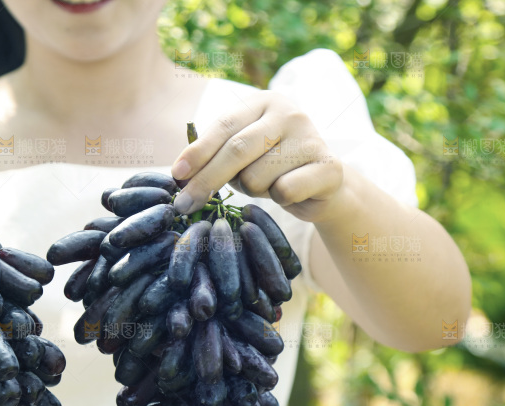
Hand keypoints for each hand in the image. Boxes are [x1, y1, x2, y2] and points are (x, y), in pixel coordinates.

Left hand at [170, 91, 344, 223]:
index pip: (224, 125)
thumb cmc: (273, 168)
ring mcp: (311, 137)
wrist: (324, 186)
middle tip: (185, 205)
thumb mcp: (242, 154)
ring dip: (252, 190)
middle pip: (237, 150)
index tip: (176, 175)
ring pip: (256, 177)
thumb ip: (215, 154)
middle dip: (206, 180)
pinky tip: (290, 192)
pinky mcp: (328, 166)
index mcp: (264, 102)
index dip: (198, 152)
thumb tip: (180, 174)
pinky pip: (283, 191)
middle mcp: (289, 113)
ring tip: (267, 184)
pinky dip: (279, 199)